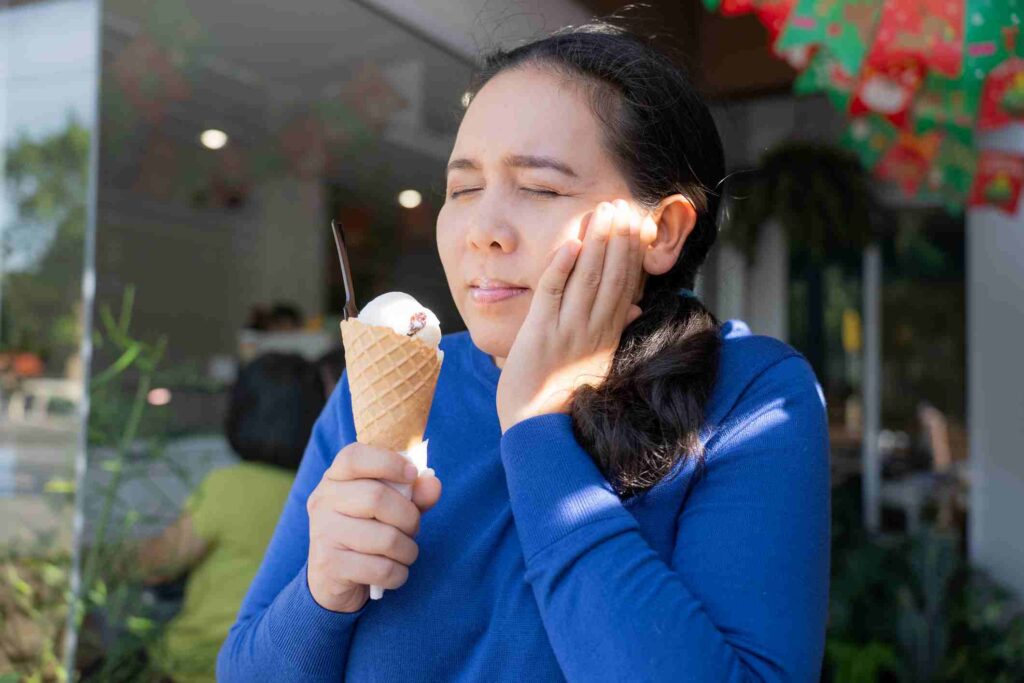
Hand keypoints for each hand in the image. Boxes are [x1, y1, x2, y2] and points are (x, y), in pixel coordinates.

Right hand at [306, 442, 441, 612]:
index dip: (388, 462)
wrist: (333, 581)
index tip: (412, 474)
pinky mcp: (330, 566)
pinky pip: (382, 569)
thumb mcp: (392, 508)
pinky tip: (392, 572)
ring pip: (385, 538)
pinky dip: (398, 574)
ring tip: (404, 553)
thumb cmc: (368, 533)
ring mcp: (323, 533)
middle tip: (412, 528)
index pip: (354, 457)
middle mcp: (323, 501)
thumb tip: (433, 484)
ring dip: (408, 550)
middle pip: (377, 497)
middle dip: (409, 517)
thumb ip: (414, 493)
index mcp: (335, 478)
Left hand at [496, 199, 648, 433]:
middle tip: (622, 204)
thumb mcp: (597, 361)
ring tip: (602, 211)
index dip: (633, 252)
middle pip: (612, 276)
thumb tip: (637, 305)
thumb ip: (614, 329)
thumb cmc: (562, 394)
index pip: (627, 285)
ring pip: (587, 279)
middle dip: (618, 237)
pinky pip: (552, 294)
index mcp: (608, 335)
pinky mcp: (539, 335)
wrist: (537, 429)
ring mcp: (567, 332)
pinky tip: (571, 243)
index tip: (636, 223)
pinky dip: (562, 267)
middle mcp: (593, 331)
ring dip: (596, 242)